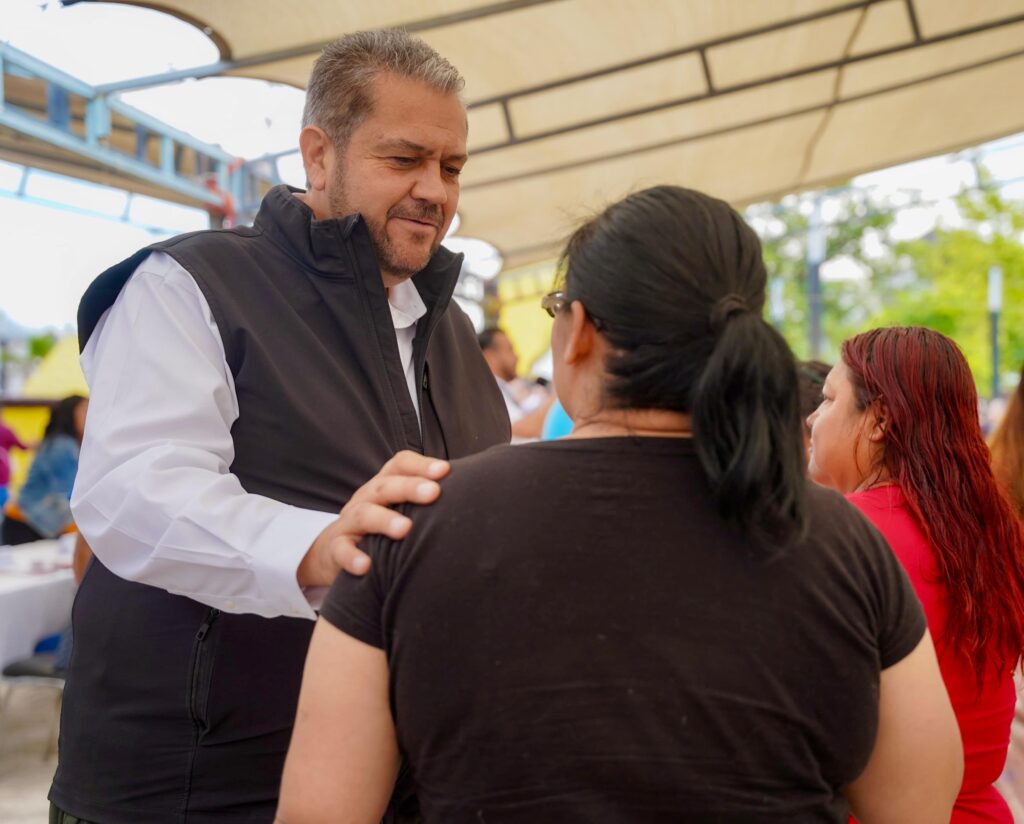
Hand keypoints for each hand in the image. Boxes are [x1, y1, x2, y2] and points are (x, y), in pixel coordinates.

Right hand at [297, 451, 449, 586]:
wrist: (333, 552)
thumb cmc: (381, 529)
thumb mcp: (401, 510)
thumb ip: (427, 502)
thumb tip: (474, 498)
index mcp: (384, 485)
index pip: (400, 465)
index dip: (421, 465)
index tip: (445, 471)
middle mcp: (366, 499)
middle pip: (385, 486)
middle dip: (409, 487)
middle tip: (433, 493)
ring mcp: (349, 523)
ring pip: (363, 514)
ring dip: (384, 520)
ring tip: (404, 529)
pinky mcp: (334, 549)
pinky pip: (340, 550)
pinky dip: (351, 557)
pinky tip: (366, 566)